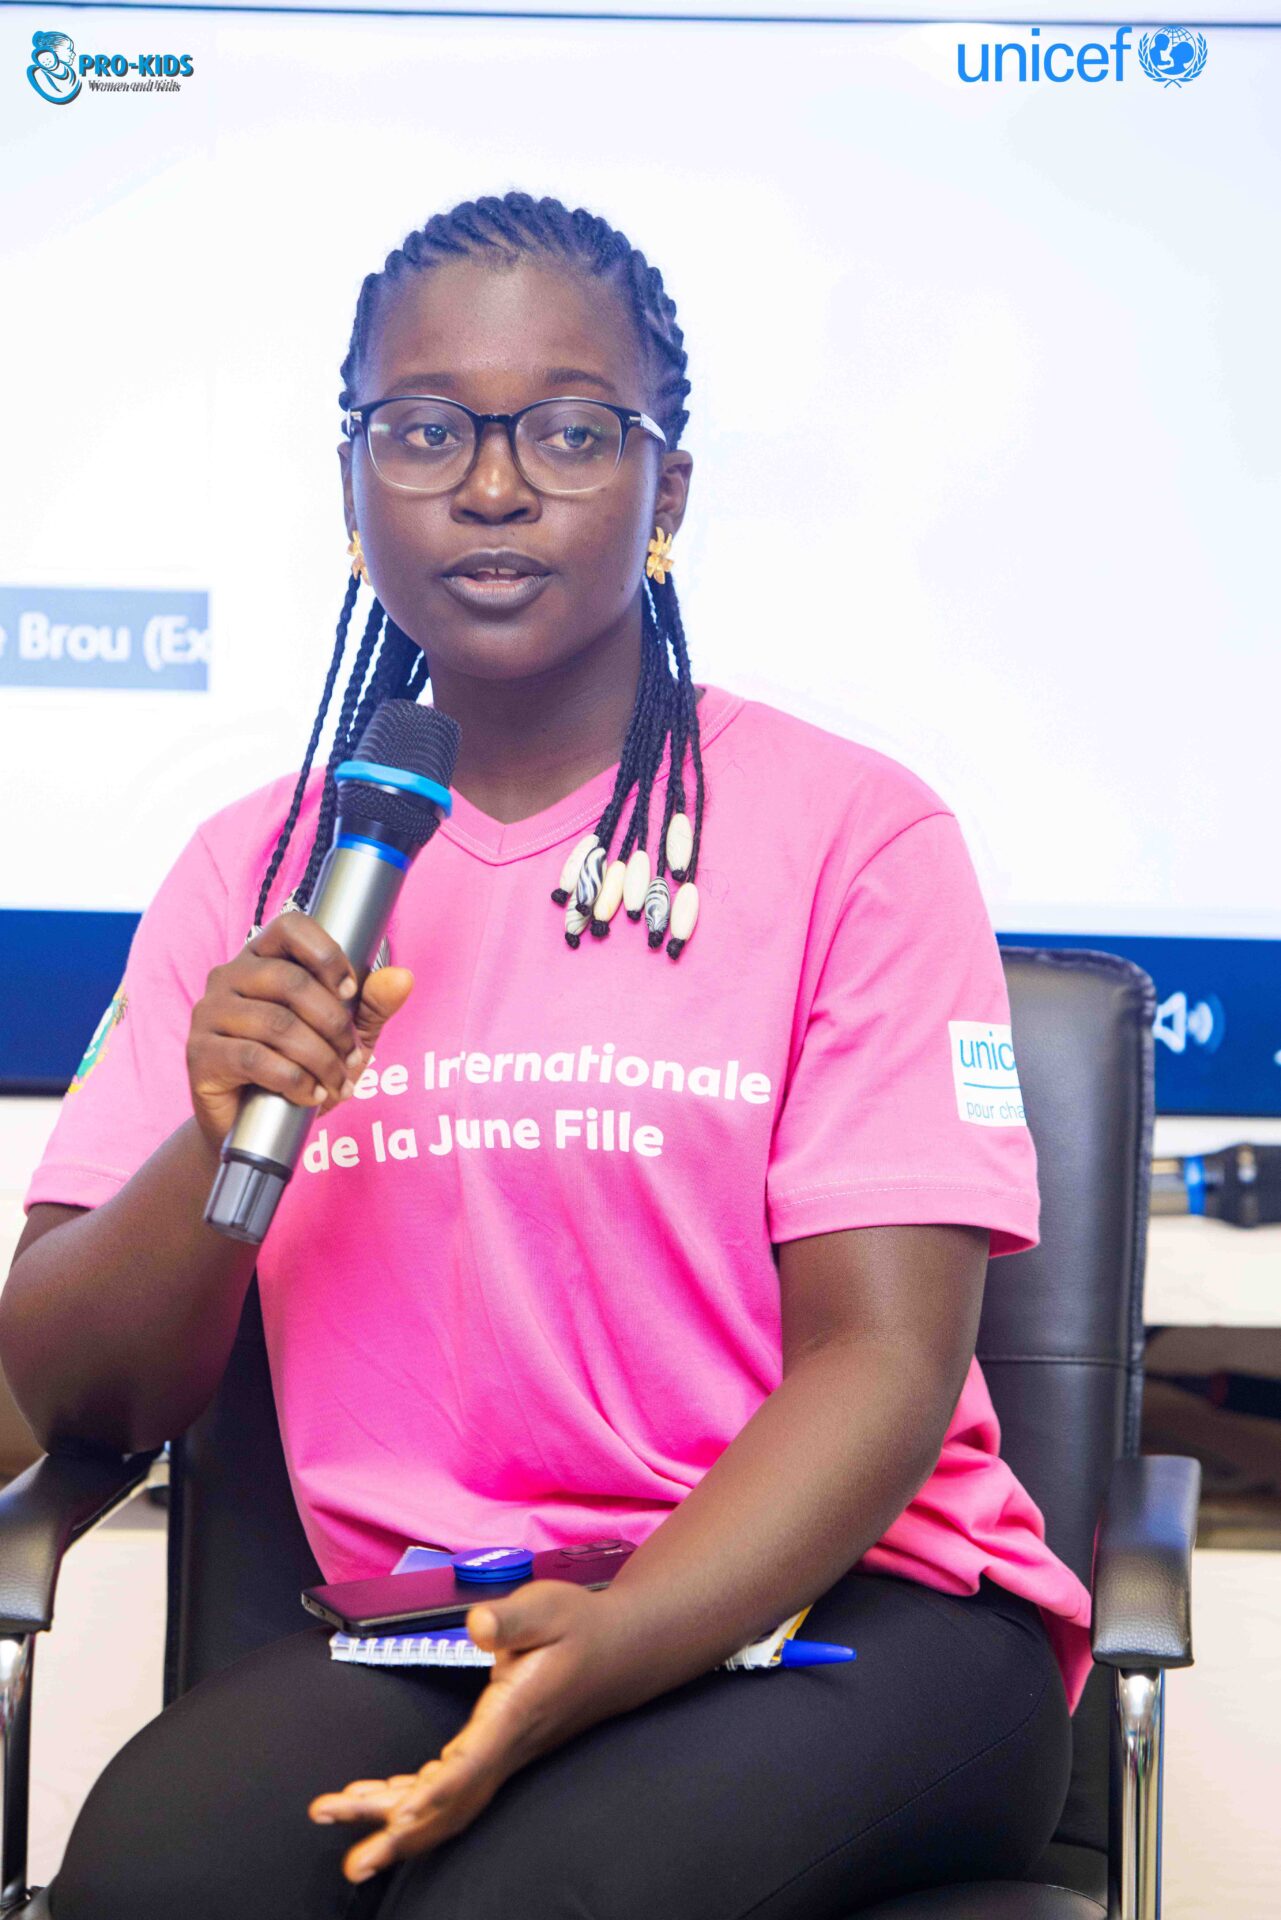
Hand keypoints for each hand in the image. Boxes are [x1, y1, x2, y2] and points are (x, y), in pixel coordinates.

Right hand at [186, 909, 413, 1144]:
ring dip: (321, 1060)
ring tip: (338, 1085)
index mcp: (262, 958)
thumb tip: (402, 978)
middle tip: (354, 1060)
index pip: (292, 927)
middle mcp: (228, 976)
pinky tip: (310, 1095)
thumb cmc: (298, 1068)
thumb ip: (372, 1005)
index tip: (351, 994)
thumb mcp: (345, 1035)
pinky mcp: (200, 1054)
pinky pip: (255, 1059)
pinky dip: (294, 1080)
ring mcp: (209, 1014)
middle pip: (291, 981)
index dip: (327, 955)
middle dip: (335, 1025)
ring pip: (277, 1024)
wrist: (254, 1127)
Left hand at [308, 1581, 646, 1884]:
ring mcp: (501, 1756)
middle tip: (354, 1865)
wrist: (617, 1652)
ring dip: (393, 1823)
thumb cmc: (579, 1627)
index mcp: (515, 1714)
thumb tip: (477, 1625)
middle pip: (451, 1806)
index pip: (473, 1763)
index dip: (436, 1792)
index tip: (398, 1815)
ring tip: (337, 1817)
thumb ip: (511, 1619)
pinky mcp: (495, 1753)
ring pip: (445, 1805)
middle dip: (400, 1837)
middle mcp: (506, 1748)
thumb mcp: (548, 1608)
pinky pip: (449, 1790)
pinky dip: (409, 1800)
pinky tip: (374, 1797)